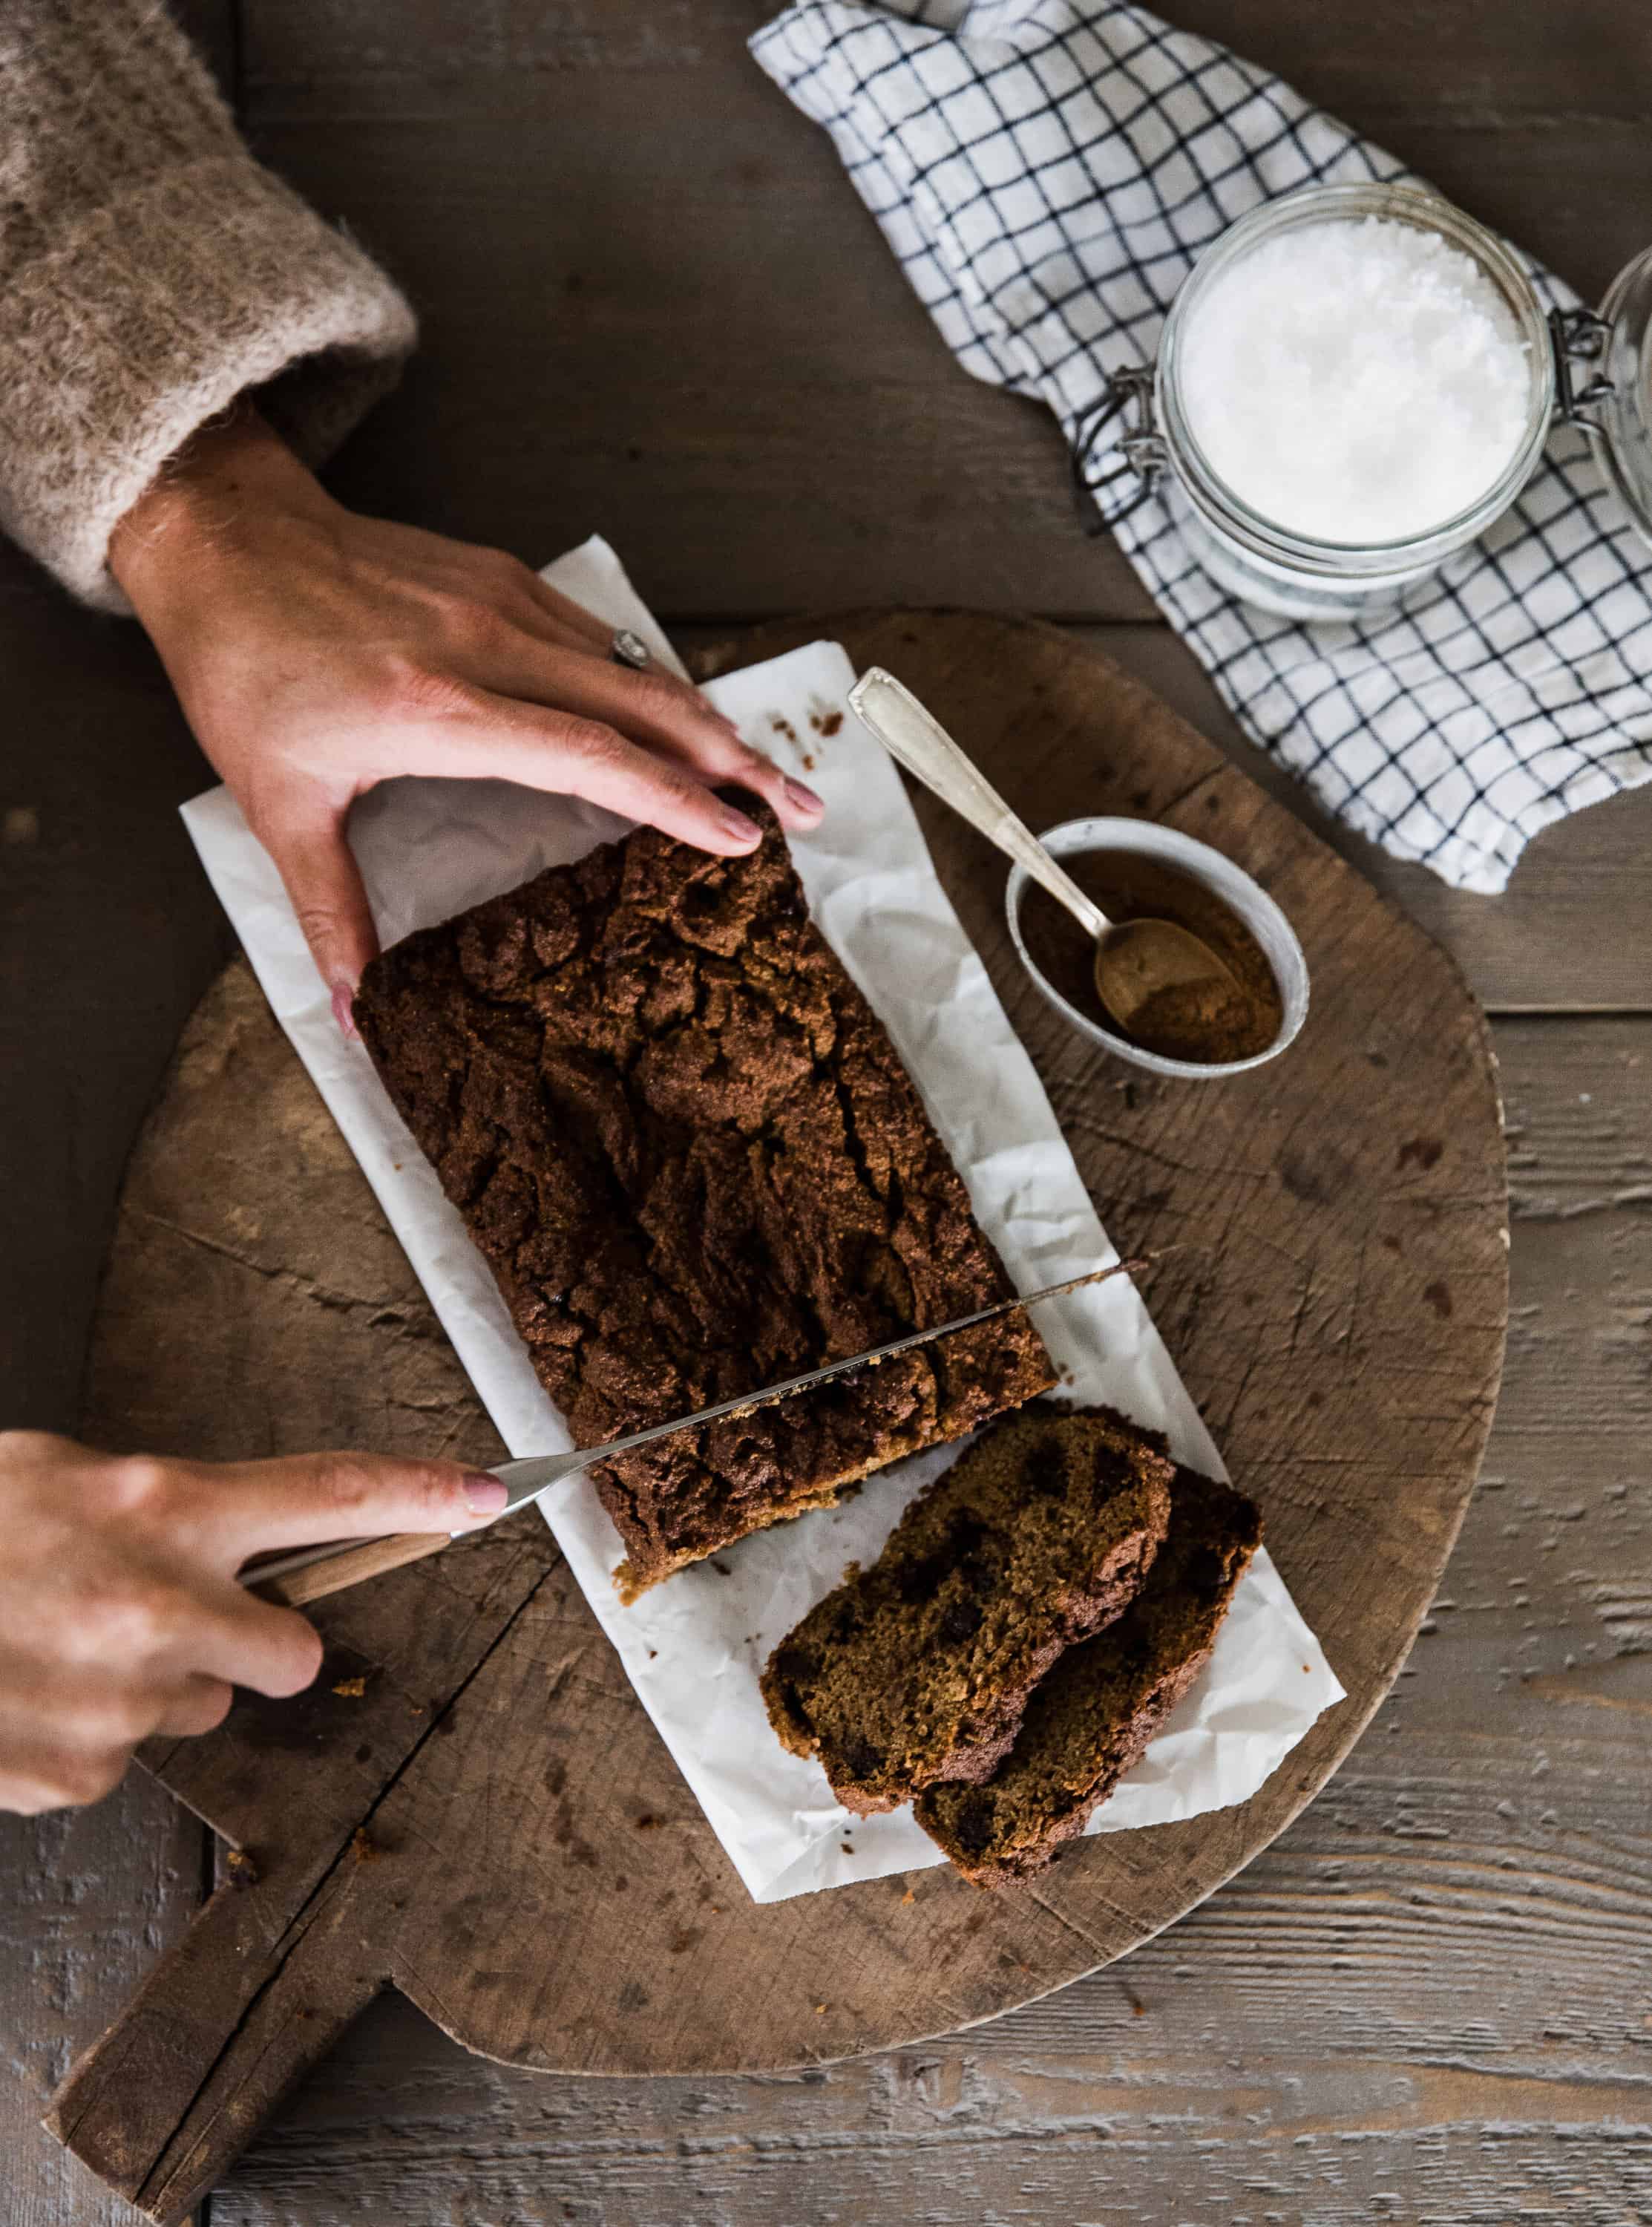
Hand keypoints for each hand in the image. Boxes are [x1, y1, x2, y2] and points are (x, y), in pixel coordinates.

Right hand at [0, 1430, 507, 1814]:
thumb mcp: (54, 1480)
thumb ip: (147, 1507)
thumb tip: (207, 1540)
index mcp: (160, 1504)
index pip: (327, 1490)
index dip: (419, 1493)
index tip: (489, 1494)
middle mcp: (161, 1602)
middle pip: (293, 1652)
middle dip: (250, 1647)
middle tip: (167, 1623)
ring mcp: (125, 1698)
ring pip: (199, 1710)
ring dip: (151, 1689)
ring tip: (54, 1651)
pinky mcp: (82, 1774)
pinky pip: (123, 1761)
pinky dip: (83, 1738)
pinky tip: (24, 1699)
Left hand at [109, 408, 823, 1027]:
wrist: (222, 538)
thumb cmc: (245, 669)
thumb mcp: (278, 804)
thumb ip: (328, 911)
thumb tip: (352, 1013)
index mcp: (442, 711)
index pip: (596, 757)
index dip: (677, 801)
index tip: (741, 839)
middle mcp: (491, 649)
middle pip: (650, 705)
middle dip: (740, 761)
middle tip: (806, 809)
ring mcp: (504, 602)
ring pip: (639, 665)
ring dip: (711, 720)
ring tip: (766, 772)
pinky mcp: (504, 576)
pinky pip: (603, 635)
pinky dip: (656, 680)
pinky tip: (684, 715)